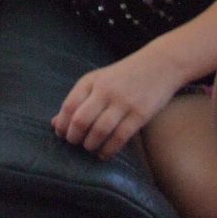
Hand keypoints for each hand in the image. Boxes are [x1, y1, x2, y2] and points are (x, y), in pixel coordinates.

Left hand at [54, 51, 184, 158]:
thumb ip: (78, 100)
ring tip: (89, 147)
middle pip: (81, 121)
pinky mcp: (140, 114)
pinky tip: (104, 153)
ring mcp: (124, 102)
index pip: (69, 106)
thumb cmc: (125, 76)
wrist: (161, 64)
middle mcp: (106, 91)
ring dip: (90, 145)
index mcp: (92, 81)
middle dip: (74, 137)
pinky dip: (108, 149)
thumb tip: (55, 124)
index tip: (62, 134)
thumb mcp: (99, 80)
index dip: (62, 125)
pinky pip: (120, 137)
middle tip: (75, 143)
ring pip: (99, 131)